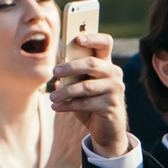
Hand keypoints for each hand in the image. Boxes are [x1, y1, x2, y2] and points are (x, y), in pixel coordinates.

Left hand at [49, 29, 127, 158]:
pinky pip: (86, 103)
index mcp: (106, 64)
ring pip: (86, 86)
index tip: (78, 39)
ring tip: (52, 97)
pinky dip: (68, 105)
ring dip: (66, 92)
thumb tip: (57, 69)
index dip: (93, 38)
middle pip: (91, 64)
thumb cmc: (91, 103)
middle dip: (70, 67)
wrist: (107, 129)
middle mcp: (114, 73)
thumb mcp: (82, 86)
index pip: (105, 43)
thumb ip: (73, 76)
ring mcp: (115, 89)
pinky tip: (57, 107)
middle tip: (54, 72)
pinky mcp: (112, 106)